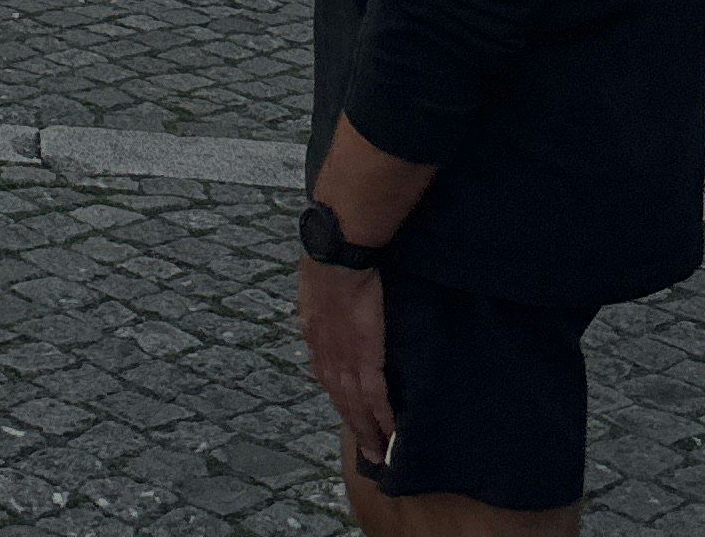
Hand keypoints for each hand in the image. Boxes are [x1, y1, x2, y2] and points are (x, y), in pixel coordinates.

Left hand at [297, 256, 392, 468]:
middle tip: (367, 449)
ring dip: (367, 431)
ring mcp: (344, 358)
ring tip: (379, 452)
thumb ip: (323, 303)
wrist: (336, 252)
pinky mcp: (365, 356)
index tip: (348, 411)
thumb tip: (331, 304)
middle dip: (354, 424)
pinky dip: (382, 417)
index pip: (327, 374)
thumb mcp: (316, 284)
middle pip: (340, 398)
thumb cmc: (328, 256)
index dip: (338, 395)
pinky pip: (374, 395)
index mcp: (313, 334)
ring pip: (355, 404)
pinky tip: (391, 433)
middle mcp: (325, 354)